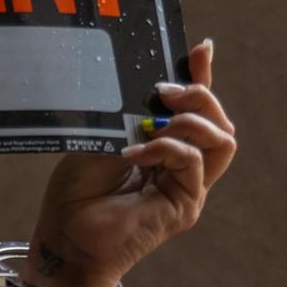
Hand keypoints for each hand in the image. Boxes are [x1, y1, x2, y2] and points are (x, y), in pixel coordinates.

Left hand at [23, 39, 236, 286]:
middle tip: (163, 90)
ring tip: (154, 121)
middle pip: (219, 122)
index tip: (200, 49)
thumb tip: (149, 85)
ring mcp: (187, 187)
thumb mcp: (102, 137)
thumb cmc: (76, 191)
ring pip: (221, 140)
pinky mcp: (184, 206)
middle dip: (199, 94)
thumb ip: (130, 116)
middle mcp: (182, 166)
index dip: (202, 77)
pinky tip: (136, 151)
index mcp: (164, 146)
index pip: (195, 108)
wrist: (64, 237)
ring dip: (191, 120)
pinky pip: (194, 163)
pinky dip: (168, 148)